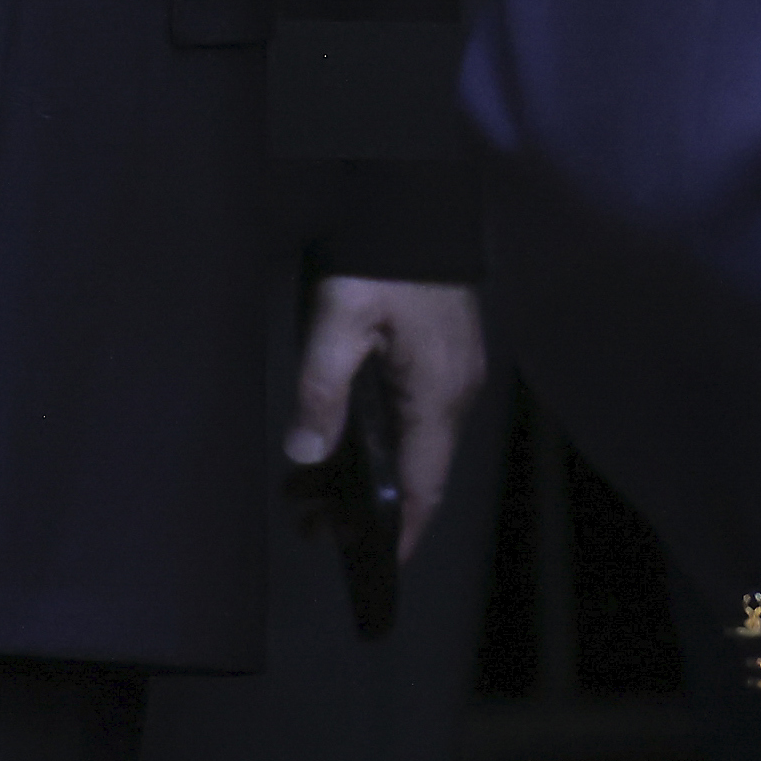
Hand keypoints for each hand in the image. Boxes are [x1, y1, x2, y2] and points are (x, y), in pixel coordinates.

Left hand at [290, 276, 488, 561]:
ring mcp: (453, 373)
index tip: (372, 567)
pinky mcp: (443, 355)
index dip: (400, 533)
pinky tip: (338, 439)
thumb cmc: (384, 249)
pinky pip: (413, 418)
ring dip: (365, 473)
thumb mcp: (339, 314)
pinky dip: (378, 441)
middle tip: (306, 522)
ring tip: (306, 488)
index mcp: (436, 393)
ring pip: (413, 446)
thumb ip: (321, 387)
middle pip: (416, 473)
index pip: (423, 487)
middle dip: (364, 508)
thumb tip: (305, 454)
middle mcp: (455, 392)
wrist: (418, 193)